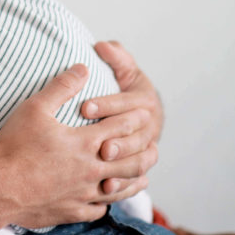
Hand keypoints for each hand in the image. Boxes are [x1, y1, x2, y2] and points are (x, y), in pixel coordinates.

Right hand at [0, 64, 155, 230]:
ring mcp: (83, 194)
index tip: (145, 113)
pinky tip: (108, 197)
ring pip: (120, 189)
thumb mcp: (35, 108)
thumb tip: (83, 68)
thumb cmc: (14, 146)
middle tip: (154, 144)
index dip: (134, 118)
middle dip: (145, 151)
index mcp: (84, 143)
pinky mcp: (72, 211)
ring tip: (143, 174)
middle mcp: (90, 169)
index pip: (120, 128)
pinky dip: (108, 202)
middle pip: (130, 162)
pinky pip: (99, 209)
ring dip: (135, 179)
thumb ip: (62, 87)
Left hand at [83, 40, 162, 197]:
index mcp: (145, 99)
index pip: (127, 102)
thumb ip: (115, 56)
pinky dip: (124, 184)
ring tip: (102, 166)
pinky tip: (105, 189)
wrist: (138, 112)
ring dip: (123, 164)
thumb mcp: (123, 68)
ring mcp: (147, 147)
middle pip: (136, 134)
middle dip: (116, 139)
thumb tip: (102, 45)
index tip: (84, 108)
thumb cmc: (123, 86)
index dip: (107, 105)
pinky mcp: (139, 166)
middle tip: (97, 145)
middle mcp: (150, 125)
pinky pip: (137, 178)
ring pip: (141, 158)